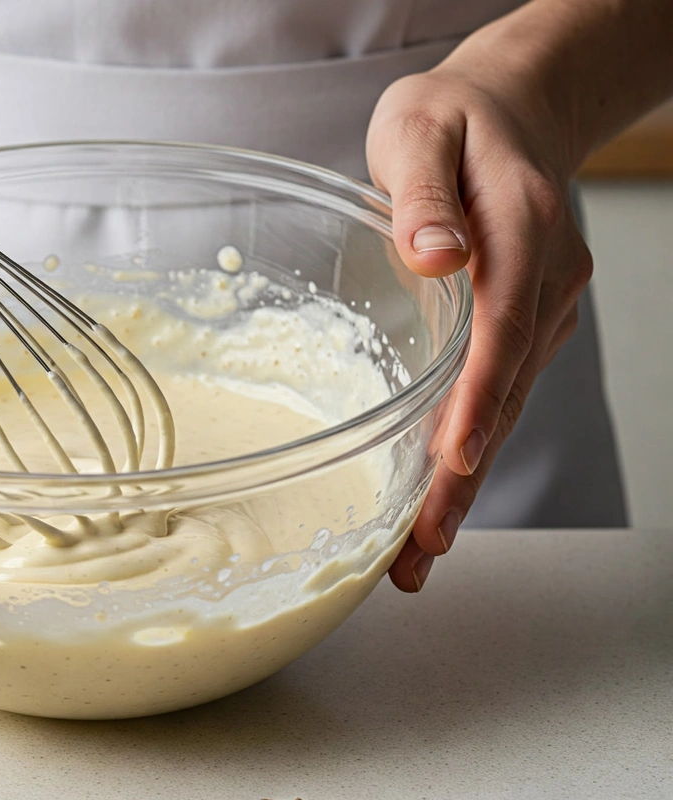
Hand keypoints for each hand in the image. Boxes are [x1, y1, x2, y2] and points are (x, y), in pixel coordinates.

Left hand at [366, 65, 591, 591]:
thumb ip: (423, 195)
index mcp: (521, 232)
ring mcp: (540, 307)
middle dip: (464, 476)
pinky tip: (438, 495)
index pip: (501, 330)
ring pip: (504, 406)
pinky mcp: (523, 323)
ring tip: (420, 552)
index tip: (451, 460)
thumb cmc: (450, 122)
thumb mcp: (420, 132)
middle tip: (422, 549)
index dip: (476, 400)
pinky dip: (469, 447)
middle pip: (505, 392)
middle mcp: (544, 281)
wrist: (504, 110)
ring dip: (465, 480)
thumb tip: (434, 256)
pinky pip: (499, 394)